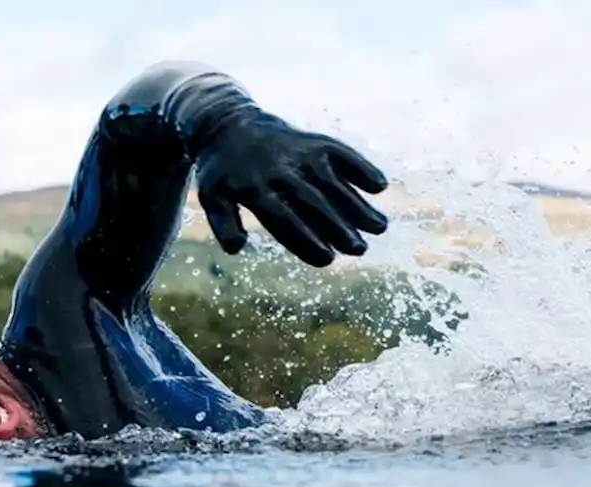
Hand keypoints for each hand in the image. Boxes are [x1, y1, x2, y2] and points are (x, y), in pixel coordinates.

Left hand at [194, 111, 388, 266]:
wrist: (226, 123)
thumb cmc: (221, 171)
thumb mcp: (210, 196)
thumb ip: (222, 222)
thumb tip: (236, 249)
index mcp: (252, 187)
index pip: (283, 219)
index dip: (306, 240)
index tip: (328, 259)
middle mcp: (280, 170)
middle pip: (313, 202)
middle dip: (337, 226)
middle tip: (359, 249)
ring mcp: (300, 153)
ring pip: (332, 181)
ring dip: (357, 204)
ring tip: (379, 227)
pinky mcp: (314, 141)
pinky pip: (341, 154)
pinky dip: (360, 167)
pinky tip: (379, 187)